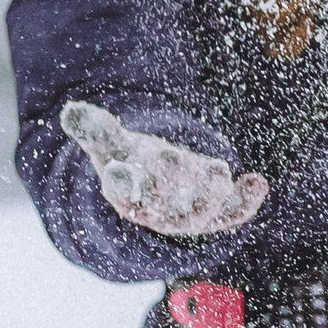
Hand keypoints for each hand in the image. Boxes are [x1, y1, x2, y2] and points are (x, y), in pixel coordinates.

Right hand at [60, 101, 268, 236]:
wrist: (156, 187)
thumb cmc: (131, 159)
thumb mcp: (111, 144)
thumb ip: (93, 128)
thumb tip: (70, 112)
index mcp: (128, 193)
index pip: (123, 191)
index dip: (123, 182)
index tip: (120, 169)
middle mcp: (157, 210)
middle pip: (162, 202)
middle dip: (169, 182)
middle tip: (173, 157)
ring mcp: (188, 215)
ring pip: (200, 212)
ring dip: (210, 193)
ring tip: (218, 169)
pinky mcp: (216, 214)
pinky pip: (233, 213)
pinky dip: (247, 202)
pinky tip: (258, 182)